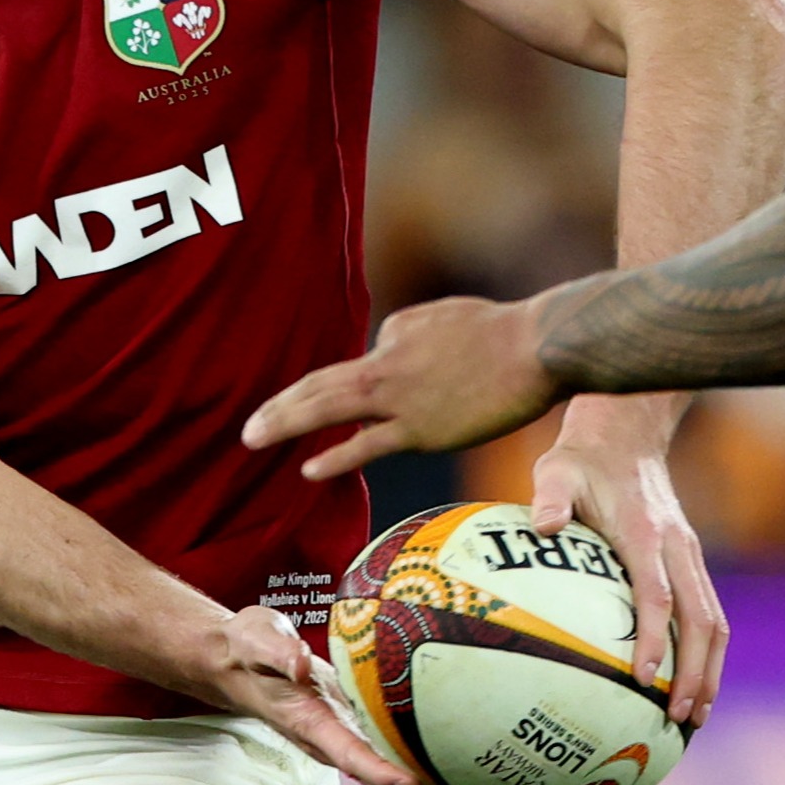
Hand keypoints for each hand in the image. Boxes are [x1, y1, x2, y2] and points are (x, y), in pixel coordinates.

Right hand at [199, 602, 492, 784]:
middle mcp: (334, 743)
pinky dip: (432, 779)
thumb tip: (300, 664)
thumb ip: (277, 652)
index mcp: (311, 724)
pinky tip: (465, 780)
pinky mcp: (359, 735)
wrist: (241, 665)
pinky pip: (399, 764)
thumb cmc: (251, 648)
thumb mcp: (258, 638)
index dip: (379, 772)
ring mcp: (349, 743)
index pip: (349, 754)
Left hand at [241, 294, 564, 479]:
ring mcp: (403, 398)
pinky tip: (308, 468)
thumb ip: (409, 334)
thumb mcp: (443, 316)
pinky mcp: (423, 428)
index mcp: (394, 338)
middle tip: (247, 428)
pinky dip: (336, 455)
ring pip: (330, 409)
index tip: (297, 411)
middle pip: (321, 386)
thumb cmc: (501, 332)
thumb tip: (387, 347)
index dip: (322, 391)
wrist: (536, 347)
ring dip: (287, 423)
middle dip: (280, 407)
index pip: (350, 369)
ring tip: (253, 438)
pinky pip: (368, 445)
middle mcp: (388, 365)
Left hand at [526, 398, 726, 726]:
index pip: (656, 595)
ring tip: (697, 716)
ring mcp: (688, 554)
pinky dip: (706, 652)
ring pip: (714, 620)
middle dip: (697, 672)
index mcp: (645, 532)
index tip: (642, 678)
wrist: (628, 429)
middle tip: (681, 718)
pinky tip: (694, 683)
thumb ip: (552, 497)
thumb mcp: (557, 468)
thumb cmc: (583, 457)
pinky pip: (708, 611)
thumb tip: (542, 526)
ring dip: (711, 670)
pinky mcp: (690, 560)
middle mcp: (676, 547)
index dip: (653, 639)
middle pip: (700, 619)